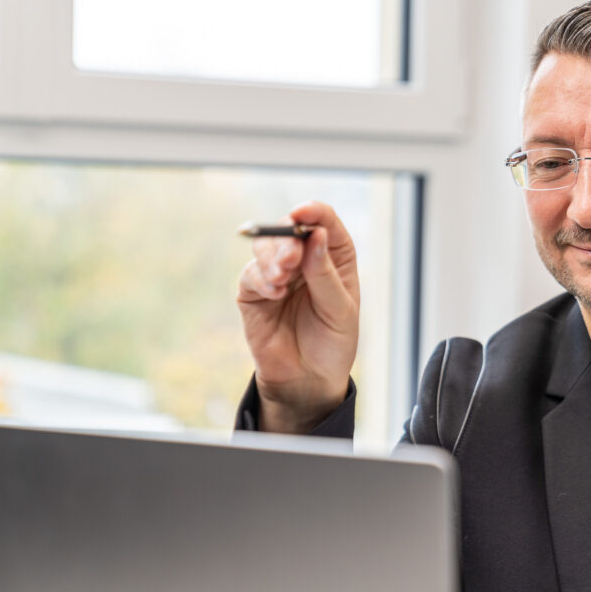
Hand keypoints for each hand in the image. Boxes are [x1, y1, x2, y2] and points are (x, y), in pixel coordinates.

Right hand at [236, 201, 359, 432]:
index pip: (323, 221)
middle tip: (290, 259)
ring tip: (282, 280)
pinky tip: (274, 294)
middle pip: (289, 229)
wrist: (308, 379)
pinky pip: (250, 274)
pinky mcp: (254, 292)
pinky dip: (261, 279)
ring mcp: (278, 273)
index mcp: (334, 256)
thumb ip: (325, 274)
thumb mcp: (340, 310)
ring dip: (272, 258)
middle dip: (286, 239)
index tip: (301, 214)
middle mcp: (305, 259)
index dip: (313, 212)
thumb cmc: (332, 342)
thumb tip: (315, 235)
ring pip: (265, 246)